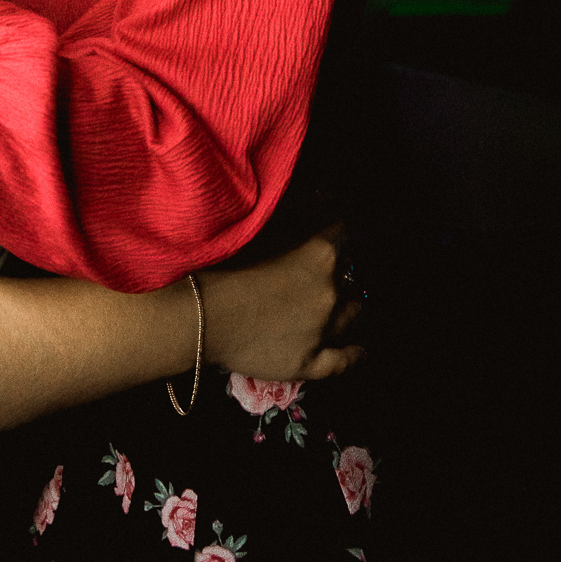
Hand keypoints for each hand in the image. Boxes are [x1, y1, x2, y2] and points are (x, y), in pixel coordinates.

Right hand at [201, 229, 362, 383]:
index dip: (336, 233)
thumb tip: (321, 198)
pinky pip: (344, 360)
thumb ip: (294, 217)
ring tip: (344, 304)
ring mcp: (323, 331)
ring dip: (350, 306)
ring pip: (353, 315)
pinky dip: (354, 354)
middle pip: (351, 277)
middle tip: (325, 270)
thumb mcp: (261, 231)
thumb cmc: (224, 267)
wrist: (201, 317)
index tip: (332, 233)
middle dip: (341, 271)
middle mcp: (330, 292)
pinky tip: (359, 349)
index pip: (343, 235)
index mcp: (320, 256)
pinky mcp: (311, 363)